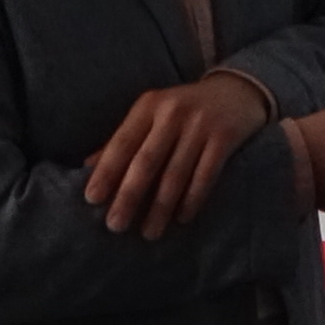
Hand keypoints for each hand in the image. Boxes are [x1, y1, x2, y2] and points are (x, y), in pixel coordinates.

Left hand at [86, 69, 280, 238]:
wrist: (237, 91)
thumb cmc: (185, 109)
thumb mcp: (153, 114)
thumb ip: (125, 138)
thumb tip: (87, 165)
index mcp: (148, 105)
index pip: (122, 142)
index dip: (106, 171)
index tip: (92, 199)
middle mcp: (173, 112)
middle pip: (147, 161)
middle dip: (129, 195)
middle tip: (115, 225)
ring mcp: (201, 124)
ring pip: (176, 173)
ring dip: (161, 207)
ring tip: (149, 232)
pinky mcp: (225, 137)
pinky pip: (205, 175)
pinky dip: (192, 199)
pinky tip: (182, 218)